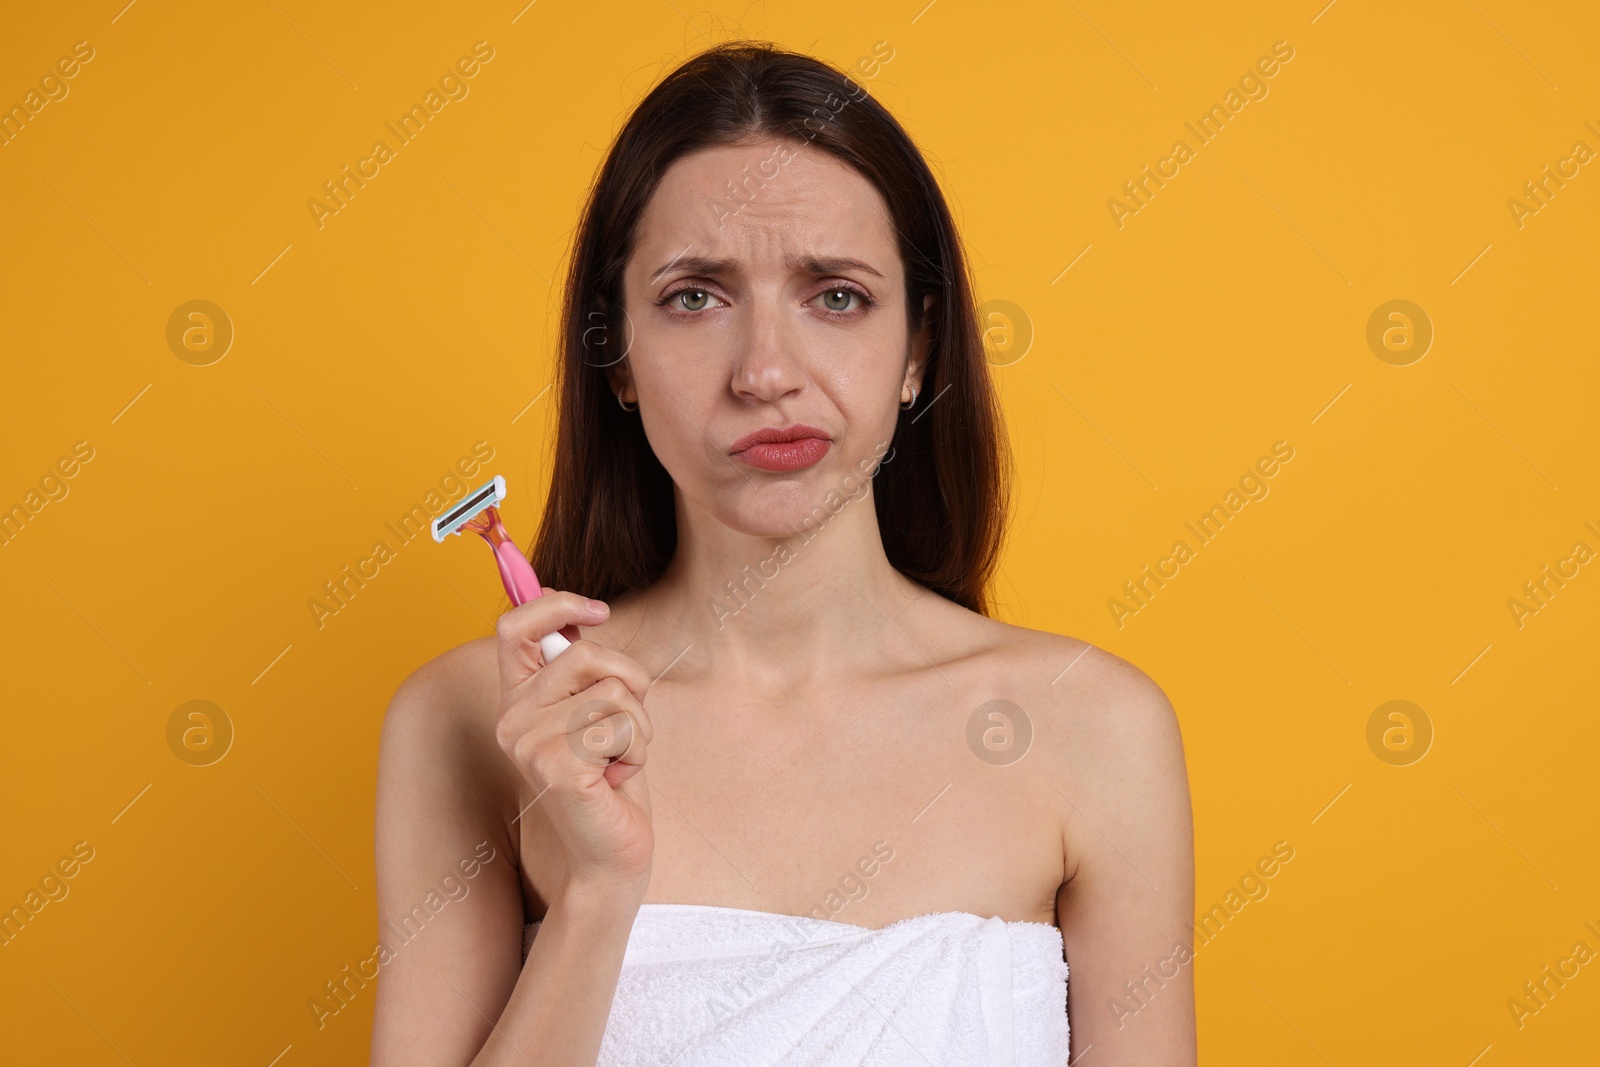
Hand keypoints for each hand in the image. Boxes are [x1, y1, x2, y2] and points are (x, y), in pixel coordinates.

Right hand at [493, 589, 654, 901]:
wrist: (613, 853)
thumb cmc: (611, 779)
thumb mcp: (597, 712)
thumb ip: (584, 669)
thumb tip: (582, 612)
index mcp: (518, 699)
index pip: (513, 627)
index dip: (556, 603)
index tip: (600, 611)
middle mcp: (512, 719)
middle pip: (585, 653)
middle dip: (631, 682)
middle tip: (627, 727)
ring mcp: (528, 743)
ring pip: (613, 690)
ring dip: (639, 726)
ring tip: (618, 760)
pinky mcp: (555, 766)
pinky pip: (622, 726)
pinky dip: (637, 751)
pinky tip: (616, 779)